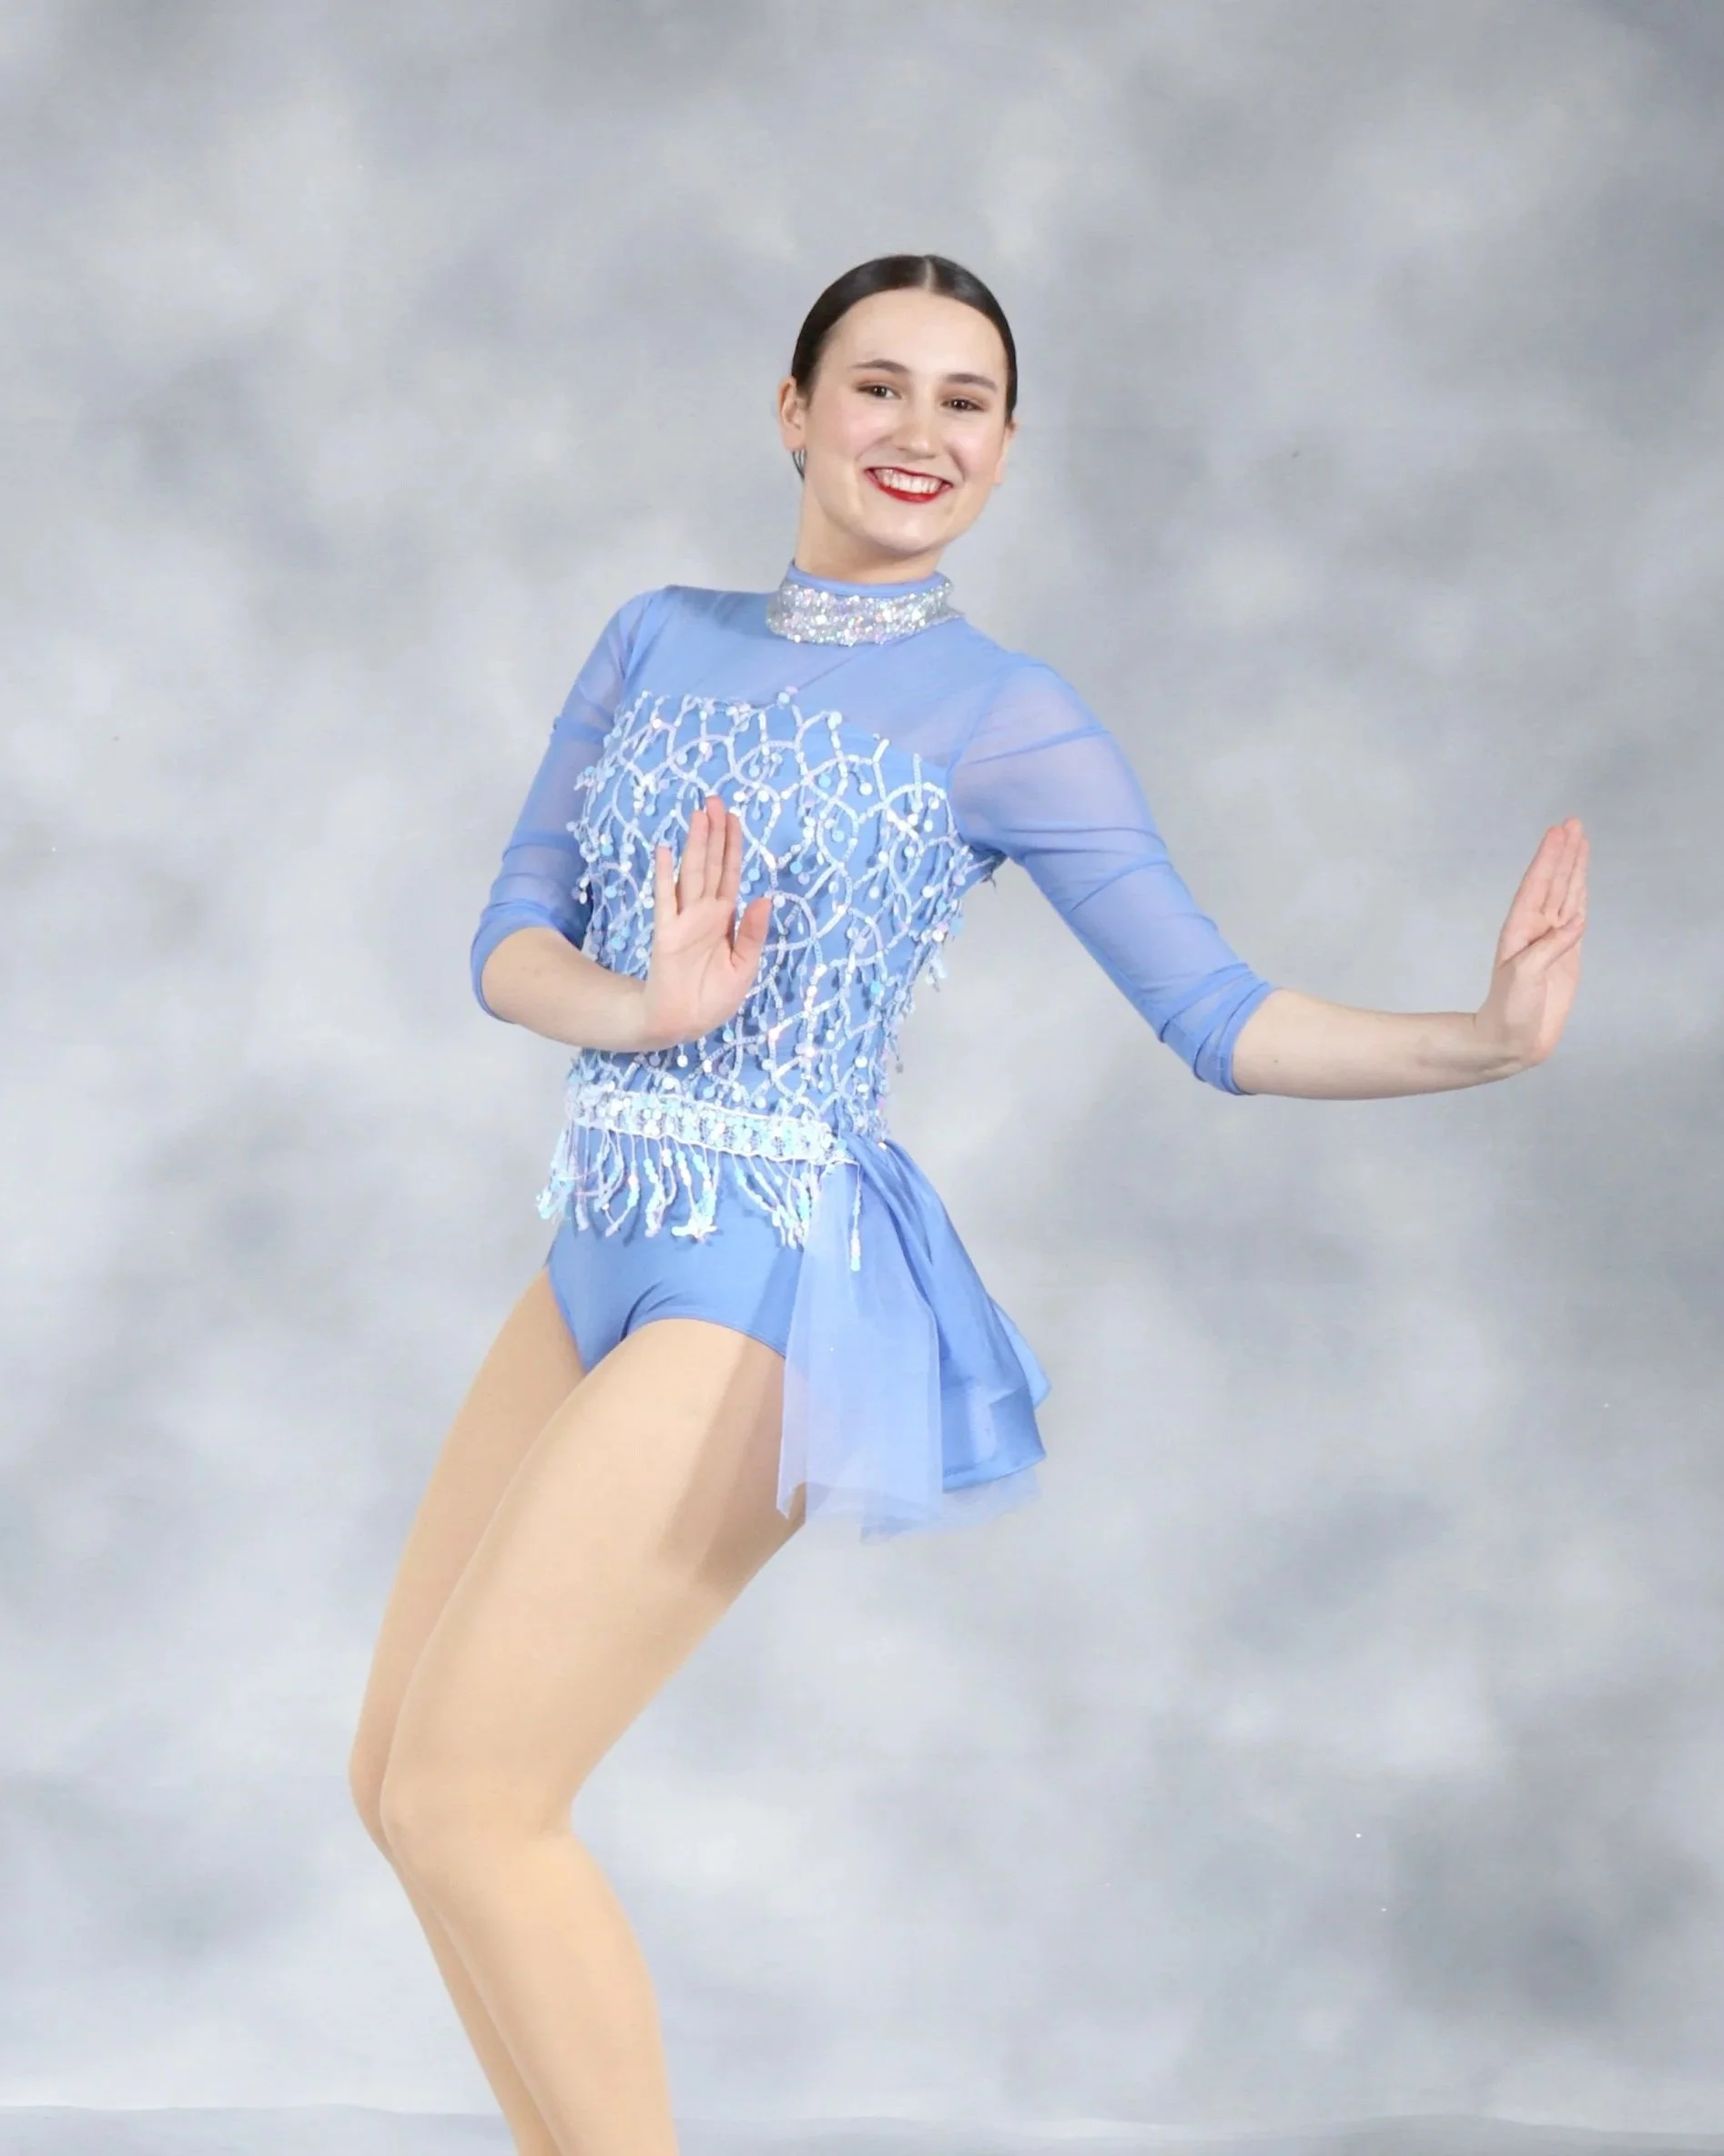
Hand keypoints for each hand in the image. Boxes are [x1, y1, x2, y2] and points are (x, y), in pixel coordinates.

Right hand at [638, 794, 772, 1050]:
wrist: (684, 1021)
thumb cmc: (714, 995)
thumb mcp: (745, 965)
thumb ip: (754, 932)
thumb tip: (765, 897)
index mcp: (725, 918)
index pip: (730, 873)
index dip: (732, 846)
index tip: (734, 817)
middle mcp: (705, 912)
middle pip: (710, 864)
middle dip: (714, 833)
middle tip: (715, 799)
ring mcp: (684, 920)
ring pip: (691, 873)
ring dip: (695, 844)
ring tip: (698, 814)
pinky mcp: (666, 933)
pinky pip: (666, 900)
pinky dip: (665, 875)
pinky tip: (664, 850)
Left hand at [1473, 817, 1587, 1071]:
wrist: (1511, 1041)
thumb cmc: (1509, 1010)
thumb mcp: (1525, 977)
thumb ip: (1549, 948)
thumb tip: (1576, 921)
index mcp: (1520, 930)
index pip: (1537, 886)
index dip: (1549, 858)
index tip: (1560, 831)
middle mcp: (1535, 930)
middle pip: (1553, 883)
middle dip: (1564, 853)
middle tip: (1574, 822)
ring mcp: (1551, 941)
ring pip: (1565, 895)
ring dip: (1573, 869)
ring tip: (1581, 840)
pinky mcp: (1566, 956)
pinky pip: (1575, 919)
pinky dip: (1580, 897)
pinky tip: (1583, 881)